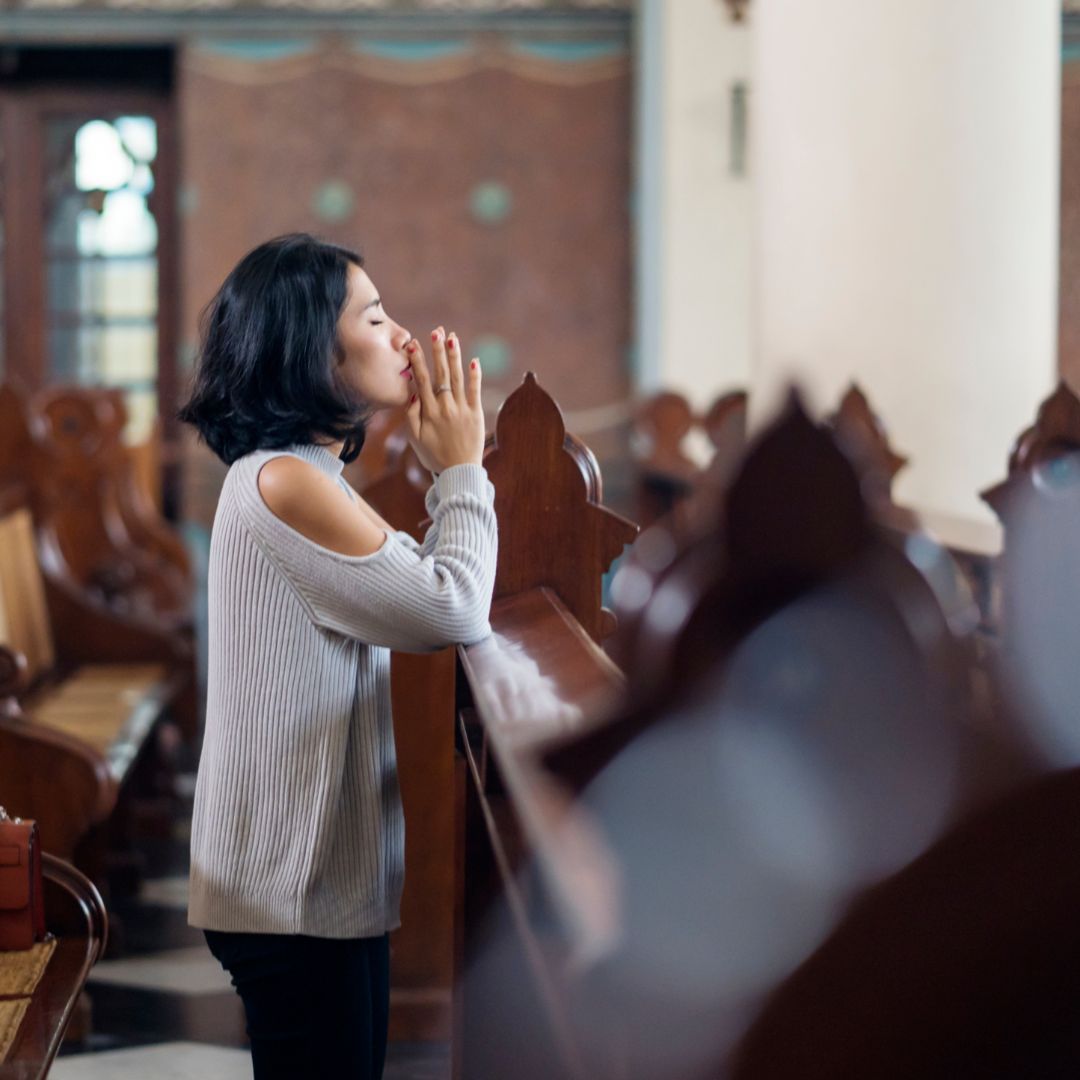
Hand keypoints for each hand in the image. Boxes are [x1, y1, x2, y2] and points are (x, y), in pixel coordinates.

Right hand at [404, 327, 484, 473]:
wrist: (459, 473)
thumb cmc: (434, 456)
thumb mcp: (415, 438)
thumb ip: (411, 415)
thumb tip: (412, 392)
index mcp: (428, 412)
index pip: (421, 380)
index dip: (417, 360)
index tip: (412, 344)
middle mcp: (445, 407)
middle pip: (440, 373)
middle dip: (437, 350)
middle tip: (435, 331)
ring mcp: (462, 409)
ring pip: (457, 378)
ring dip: (454, 356)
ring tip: (452, 337)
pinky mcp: (476, 414)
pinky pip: (476, 391)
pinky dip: (475, 375)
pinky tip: (474, 360)